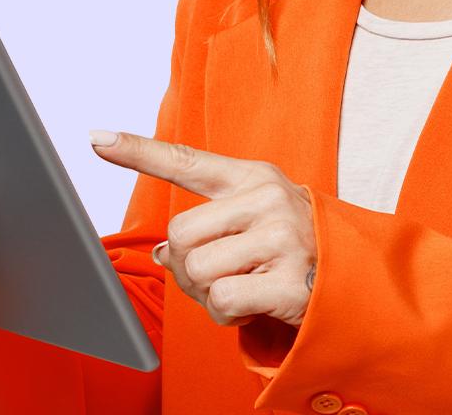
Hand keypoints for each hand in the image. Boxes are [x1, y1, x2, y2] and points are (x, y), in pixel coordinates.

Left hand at [90, 130, 316, 328]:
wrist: (355, 281)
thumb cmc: (291, 249)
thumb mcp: (252, 223)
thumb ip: (206, 229)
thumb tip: (167, 253)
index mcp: (251, 178)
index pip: (186, 160)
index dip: (138, 151)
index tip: (96, 137)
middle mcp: (266, 197)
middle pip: (181, 233)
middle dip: (190, 266)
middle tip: (225, 272)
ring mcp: (281, 235)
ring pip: (198, 269)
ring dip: (210, 293)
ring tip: (247, 285)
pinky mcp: (289, 278)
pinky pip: (222, 299)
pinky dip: (228, 313)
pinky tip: (257, 303)